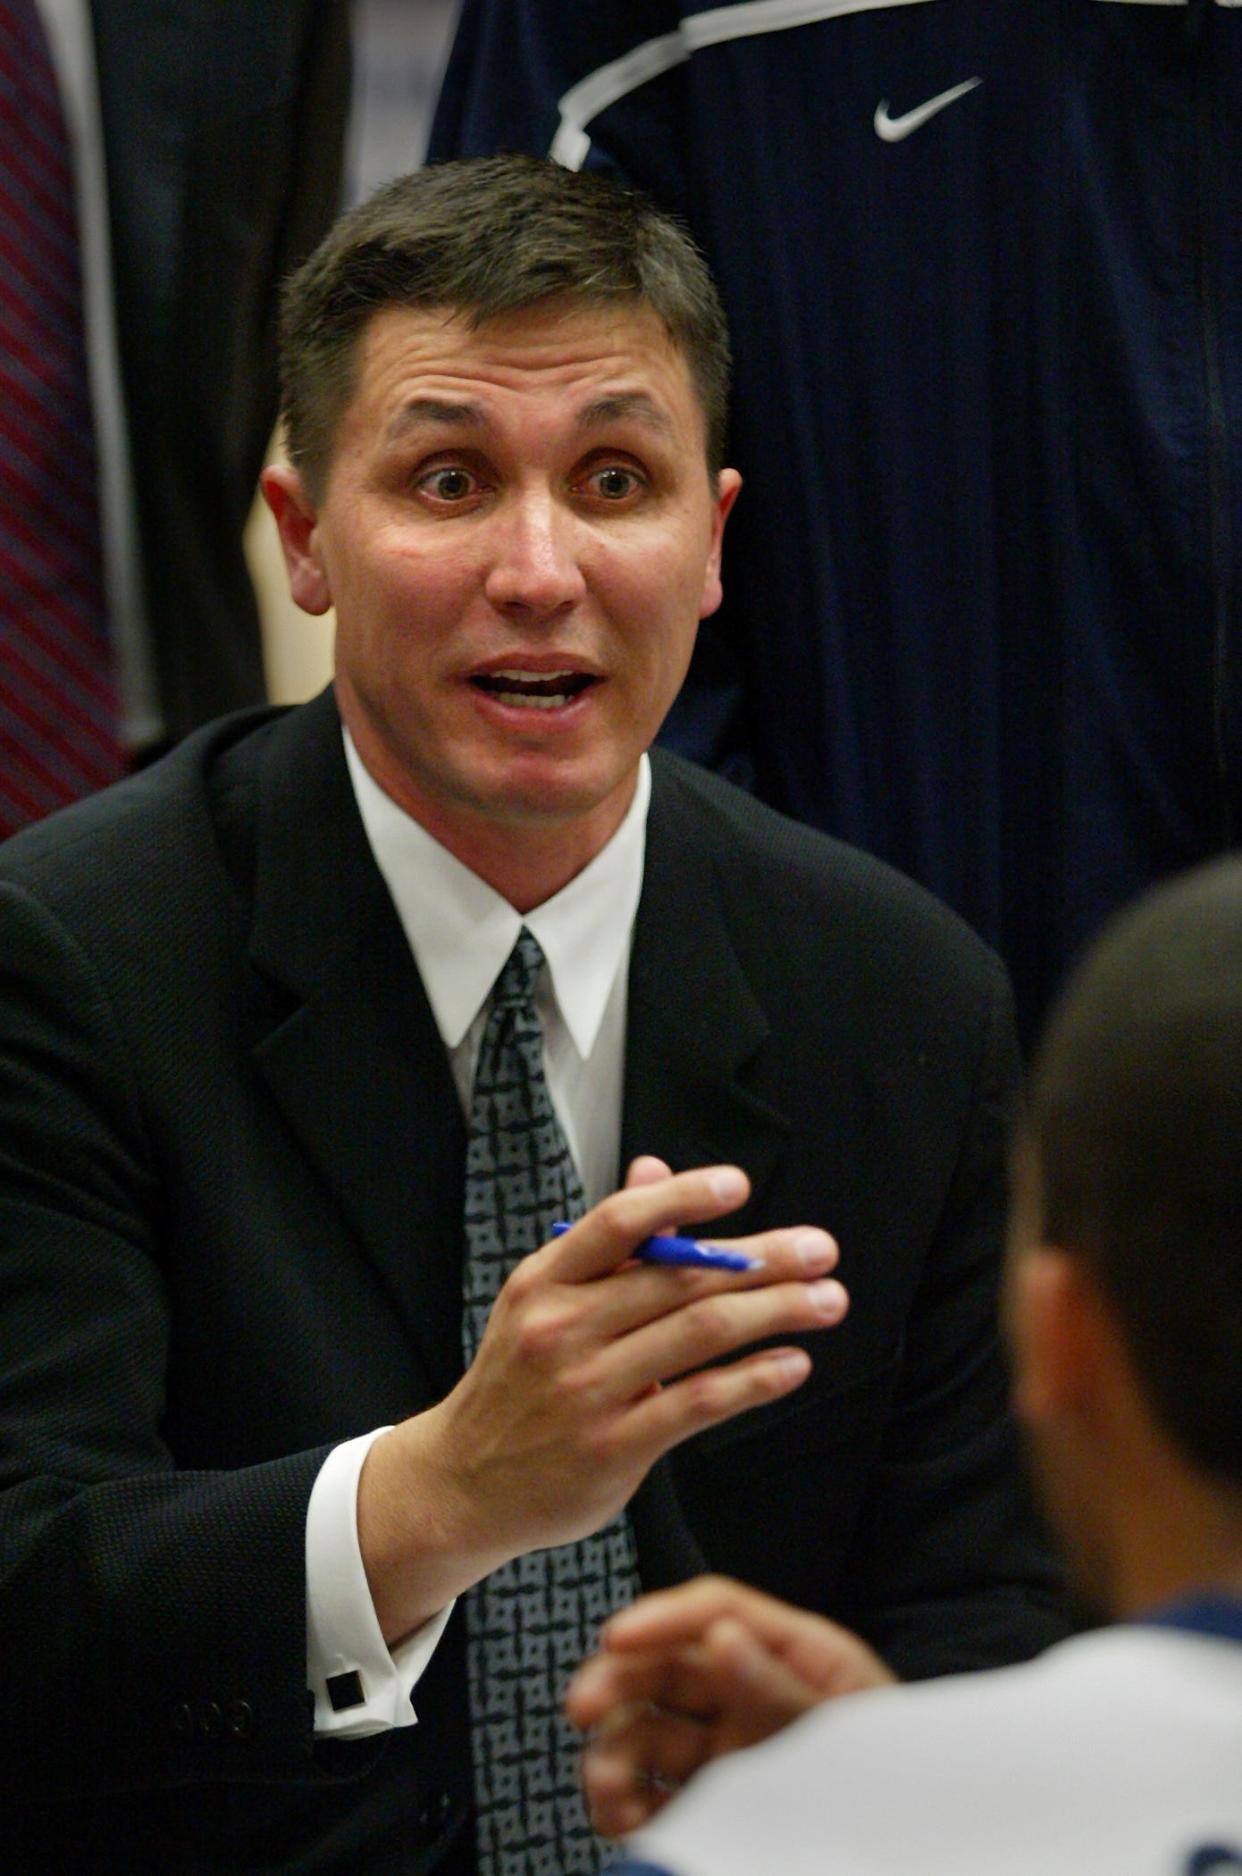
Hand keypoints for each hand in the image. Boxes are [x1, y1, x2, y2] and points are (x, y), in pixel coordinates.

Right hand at [358, 1162, 846, 1641]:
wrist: (461, 1485)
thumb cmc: (518, 1381)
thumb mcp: (542, 1301)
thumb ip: (608, 1244)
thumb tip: (655, 1170)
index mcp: (544, 1281)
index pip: (617, 1222)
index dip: (680, 1198)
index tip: (738, 1184)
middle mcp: (563, 1328)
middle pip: (679, 1277)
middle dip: (762, 1259)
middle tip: (821, 1249)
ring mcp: (588, 1389)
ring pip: (699, 1333)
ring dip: (775, 1312)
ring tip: (828, 1300)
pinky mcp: (613, 1447)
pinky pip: (698, 1403)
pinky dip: (754, 1380)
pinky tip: (794, 1365)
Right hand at [566, 1575, 893, 1838]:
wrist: (919, 1854)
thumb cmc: (904, 1786)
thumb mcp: (848, 1733)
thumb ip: (782, 1691)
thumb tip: (722, 1638)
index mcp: (797, 1657)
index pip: (717, 1613)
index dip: (661, 1617)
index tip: (615, 1636)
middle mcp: (754, 1696)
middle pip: (669, 1668)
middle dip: (617, 1681)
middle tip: (580, 1707)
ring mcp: (734, 1754)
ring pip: (651, 1734)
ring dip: (614, 1753)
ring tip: (605, 1786)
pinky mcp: (719, 1809)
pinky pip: (657, 1796)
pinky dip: (627, 1804)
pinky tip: (621, 1818)